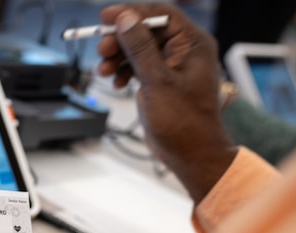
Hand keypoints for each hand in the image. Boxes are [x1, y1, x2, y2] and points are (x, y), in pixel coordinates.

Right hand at [96, 3, 236, 204]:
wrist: (192, 155)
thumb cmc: (185, 124)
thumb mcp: (158, 82)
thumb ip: (140, 48)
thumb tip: (126, 20)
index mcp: (194, 44)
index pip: (161, 15)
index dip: (132, 13)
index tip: (106, 17)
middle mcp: (186, 52)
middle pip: (147, 31)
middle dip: (121, 39)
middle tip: (102, 49)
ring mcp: (174, 67)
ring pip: (140, 49)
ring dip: (120, 56)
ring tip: (104, 69)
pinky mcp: (163, 82)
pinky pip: (140, 66)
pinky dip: (125, 71)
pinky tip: (117, 82)